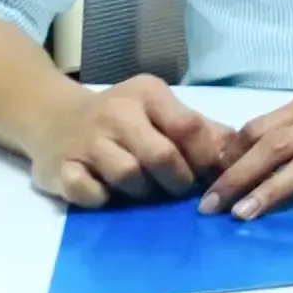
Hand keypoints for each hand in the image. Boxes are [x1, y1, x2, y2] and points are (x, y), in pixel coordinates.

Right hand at [23, 74, 240, 209]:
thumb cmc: (120, 119)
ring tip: (141, 189)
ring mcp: (86, 140)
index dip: (205, 158)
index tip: (207, 175)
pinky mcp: (61, 168)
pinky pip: (92, 194)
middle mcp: (116, 112)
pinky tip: (106, 191)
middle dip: (177, 181)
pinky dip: (104, 199)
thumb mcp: (160, 112)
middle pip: (162, 156)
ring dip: (141, 192)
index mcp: (147, 93)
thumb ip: (200, 129)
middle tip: (177, 189)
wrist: (52, 118)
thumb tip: (239, 150)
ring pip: (129, 176)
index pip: (189, 127)